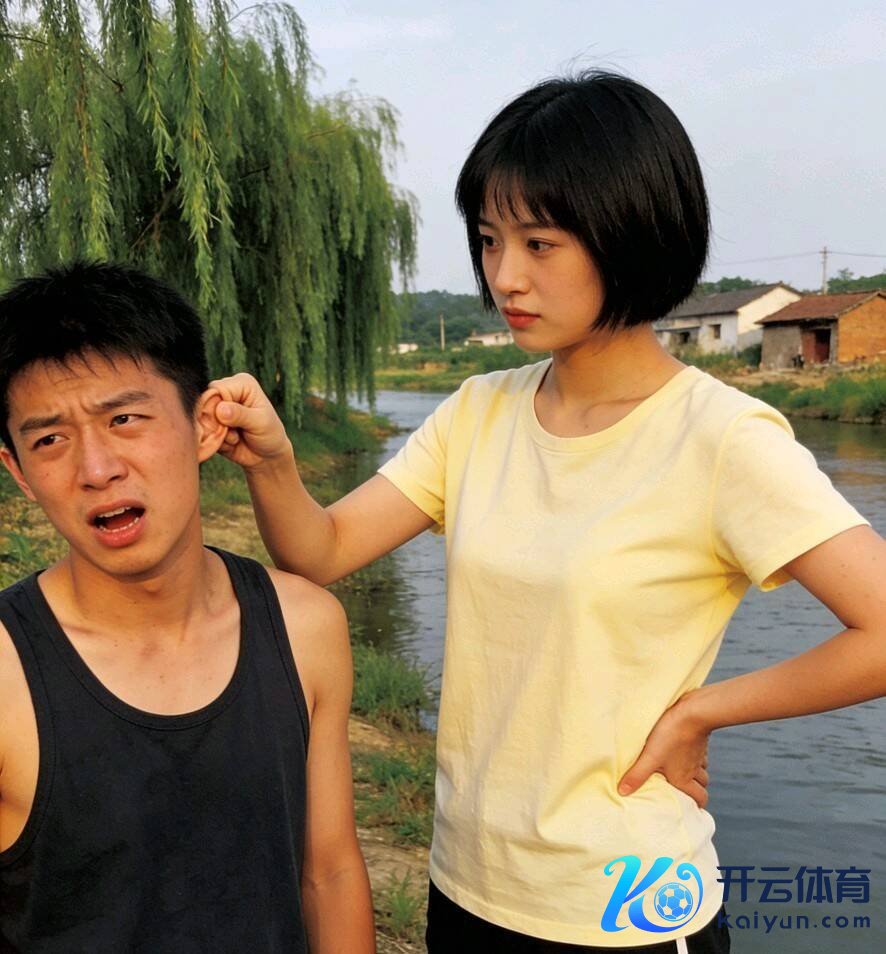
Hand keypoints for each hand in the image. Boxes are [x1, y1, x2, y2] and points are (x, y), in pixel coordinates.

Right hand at [207, 372, 292, 470]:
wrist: (267, 456)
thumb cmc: (270, 435)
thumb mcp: (260, 423)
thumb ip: (240, 415)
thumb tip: (220, 409)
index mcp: (242, 384)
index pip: (216, 389)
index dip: (219, 409)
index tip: (235, 424)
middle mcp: (227, 391)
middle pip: (204, 404)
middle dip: (217, 424)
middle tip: (236, 435)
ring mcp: (217, 407)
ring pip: (201, 420)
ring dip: (217, 435)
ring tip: (236, 438)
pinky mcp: (211, 423)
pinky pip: (202, 433)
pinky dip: (215, 442)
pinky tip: (230, 443)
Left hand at [617, 691, 711, 808]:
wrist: (691, 711)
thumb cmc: (670, 736)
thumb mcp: (650, 757)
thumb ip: (637, 775)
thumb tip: (622, 792)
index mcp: (684, 778)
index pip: (700, 798)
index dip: (696, 804)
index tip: (689, 806)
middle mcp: (694, 768)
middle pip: (702, 785)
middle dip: (695, 788)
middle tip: (682, 788)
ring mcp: (698, 754)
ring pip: (701, 768)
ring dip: (693, 771)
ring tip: (678, 769)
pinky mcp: (698, 739)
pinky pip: (699, 752)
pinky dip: (693, 754)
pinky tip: (680, 748)